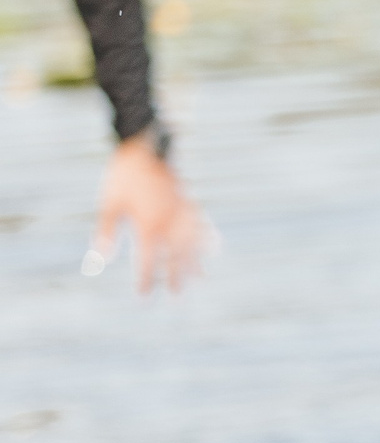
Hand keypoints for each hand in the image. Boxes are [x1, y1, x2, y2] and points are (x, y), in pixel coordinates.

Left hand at [90, 135, 204, 292]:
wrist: (145, 146)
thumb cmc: (123, 176)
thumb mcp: (109, 203)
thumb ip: (106, 232)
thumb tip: (102, 258)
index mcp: (148, 224)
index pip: (148, 260)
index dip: (146, 279)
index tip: (145, 295)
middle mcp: (169, 223)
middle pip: (175, 258)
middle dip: (176, 278)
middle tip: (177, 297)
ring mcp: (183, 213)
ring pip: (193, 245)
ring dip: (196, 264)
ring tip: (200, 280)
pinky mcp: (190, 203)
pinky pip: (202, 226)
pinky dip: (208, 240)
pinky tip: (214, 250)